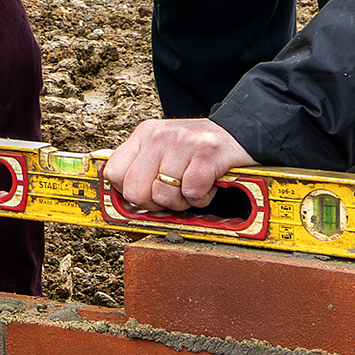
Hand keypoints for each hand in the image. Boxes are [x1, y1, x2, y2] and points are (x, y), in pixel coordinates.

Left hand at [103, 118, 247, 215]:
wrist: (241, 133)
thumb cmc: (199, 153)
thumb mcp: (164, 156)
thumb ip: (143, 178)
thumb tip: (127, 222)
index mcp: (143, 135)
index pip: (113, 174)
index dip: (130, 194)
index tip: (149, 194)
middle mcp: (159, 135)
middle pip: (135, 191)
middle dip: (156, 203)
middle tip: (175, 194)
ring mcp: (183, 142)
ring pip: (164, 195)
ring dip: (183, 201)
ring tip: (193, 186)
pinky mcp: (208, 152)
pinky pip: (192, 192)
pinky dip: (202, 197)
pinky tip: (207, 184)